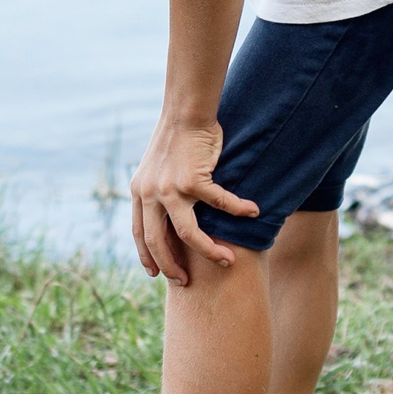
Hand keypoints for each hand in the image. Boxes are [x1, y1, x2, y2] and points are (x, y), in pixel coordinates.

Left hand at [129, 117, 258, 287]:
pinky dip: (238, 210)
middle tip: (184, 282)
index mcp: (139, 192)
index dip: (147, 256)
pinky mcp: (193, 179)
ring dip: (208, 252)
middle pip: (157, 242)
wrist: (185, 112)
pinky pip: (219, 203)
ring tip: (226, 261)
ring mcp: (170, 187)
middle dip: (171, 266)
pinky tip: (253, 212)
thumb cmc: (177, 140)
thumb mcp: (157, 170)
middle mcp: (150, 193)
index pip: (139, 234)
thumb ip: (159, 193)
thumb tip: (171, 218)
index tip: (155, 274)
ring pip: (188, 233)